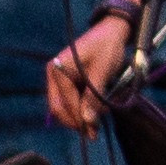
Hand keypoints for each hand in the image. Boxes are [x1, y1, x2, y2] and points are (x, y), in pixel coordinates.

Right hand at [42, 13, 132, 130]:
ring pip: (65, 106)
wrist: (112, 31)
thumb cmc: (107, 47)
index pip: (65, 103)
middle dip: (76, 121)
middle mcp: (54, 74)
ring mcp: (59, 78)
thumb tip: (88, 122)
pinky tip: (95, 112)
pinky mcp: (67, 80)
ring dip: (80, 116)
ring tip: (96, 123)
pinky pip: (71, 100)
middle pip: (59, 108)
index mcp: (58, 70)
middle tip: (93, 133)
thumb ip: (93, 97)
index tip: (92, 132)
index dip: (79, 119)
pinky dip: (82, 107)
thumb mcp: (102, 72)